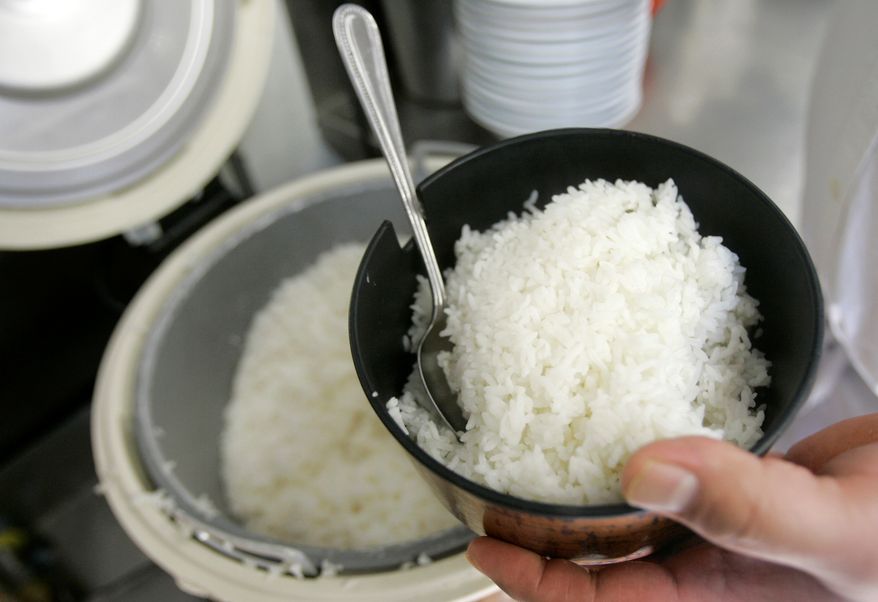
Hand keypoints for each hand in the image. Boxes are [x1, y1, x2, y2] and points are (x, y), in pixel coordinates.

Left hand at [466, 413, 877, 601]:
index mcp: (720, 600)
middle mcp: (710, 570)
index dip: (538, 585)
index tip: (486, 550)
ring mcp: (719, 530)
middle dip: (542, 544)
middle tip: (493, 498)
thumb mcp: (836, 535)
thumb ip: (749, 509)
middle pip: (602, 567)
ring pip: (629, 521)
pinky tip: (612, 436)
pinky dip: (636, 461)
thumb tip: (643, 471)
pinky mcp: (731, 490)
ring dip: (581, 500)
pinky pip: (669, 480)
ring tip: (530, 464)